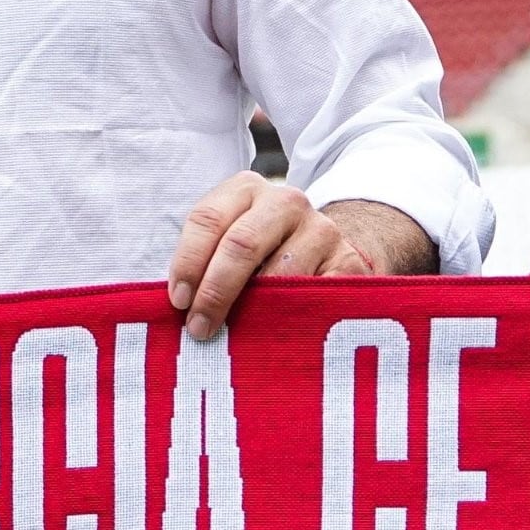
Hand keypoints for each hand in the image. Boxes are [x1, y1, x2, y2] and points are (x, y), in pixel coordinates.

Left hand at [165, 174, 388, 340]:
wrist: (327, 250)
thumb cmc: (262, 255)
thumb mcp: (231, 242)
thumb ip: (206, 264)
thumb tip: (179, 310)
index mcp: (246, 189)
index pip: (208, 219)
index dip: (188, 262)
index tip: (179, 302)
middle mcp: (286, 201)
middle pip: (242, 243)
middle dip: (215, 291)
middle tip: (199, 329)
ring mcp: (322, 230)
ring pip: (280, 274)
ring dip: (253, 313)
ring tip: (236, 340)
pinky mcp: (350, 263)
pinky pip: (316, 297)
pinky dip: (293, 321)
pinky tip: (277, 339)